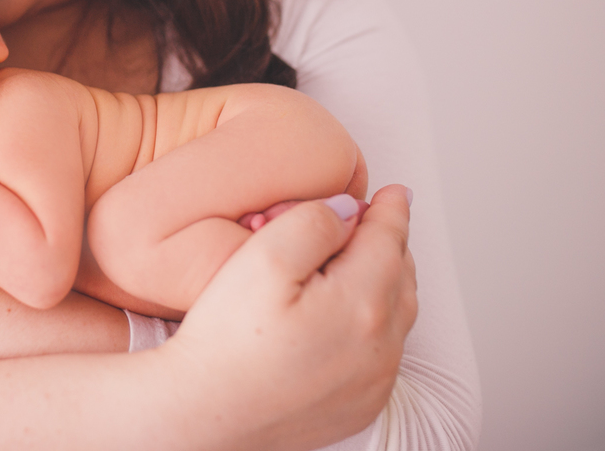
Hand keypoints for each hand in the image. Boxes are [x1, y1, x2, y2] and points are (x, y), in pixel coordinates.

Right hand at [165, 186, 415, 448]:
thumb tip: (347, 213)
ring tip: (365, 261)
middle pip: (401, 277)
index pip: (389, 240)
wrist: (205, 414)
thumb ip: (313, 222)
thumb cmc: (227, 340)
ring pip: (397, 317)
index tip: (395, 193)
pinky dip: (378, 325)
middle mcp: (380, 347)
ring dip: (387, 283)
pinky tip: (349, 317)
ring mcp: (372, 382)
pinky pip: (384, 355)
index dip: (391, 210)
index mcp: (363, 303)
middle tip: (372, 222)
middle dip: (389, 244)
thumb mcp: (263, 257)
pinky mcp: (358, 406)